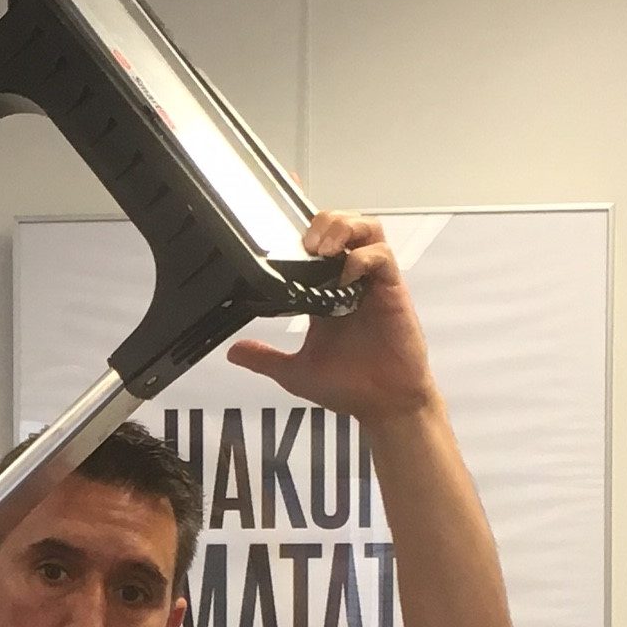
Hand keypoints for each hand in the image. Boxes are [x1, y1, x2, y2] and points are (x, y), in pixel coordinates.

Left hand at [227, 211, 439, 426]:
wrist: (383, 404)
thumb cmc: (349, 386)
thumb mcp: (294, 372)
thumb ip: (265, 358)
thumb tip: (234, 352)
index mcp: (325, 293)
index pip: (318, 244)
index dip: (302, 227)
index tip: (282, 224)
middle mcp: (349, 281)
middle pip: (343, 224)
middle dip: (323, 221)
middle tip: (305, 244)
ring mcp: (372, 283)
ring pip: (367, 228)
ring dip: (344, 228)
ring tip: (323, 248)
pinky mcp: (393, 290)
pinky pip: (383, 256)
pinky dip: (362, 257)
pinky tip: (345, 274)